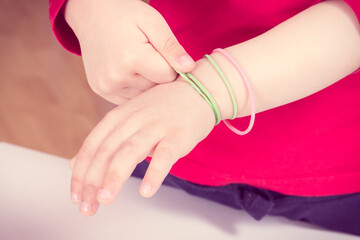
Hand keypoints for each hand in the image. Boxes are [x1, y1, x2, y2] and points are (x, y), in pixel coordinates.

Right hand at [65, 0, 194, 103]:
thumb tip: (189, 68)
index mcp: (131, 58)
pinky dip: (134, 87)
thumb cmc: (126, 15)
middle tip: (148, 54)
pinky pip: (130, 98)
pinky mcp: (101, 90)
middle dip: (158, 74)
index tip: (162, 52)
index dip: (170, 64)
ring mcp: (106, 86)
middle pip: (156, 88)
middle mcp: (116, 77)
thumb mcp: (153, 23)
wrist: (92, 14)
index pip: (168, 76)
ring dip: (146, 82)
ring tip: (137, 61)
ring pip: (144, 95)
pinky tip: (128, 70)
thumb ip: (171, 47)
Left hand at [69, 79, 214, 215]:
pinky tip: (146, 191)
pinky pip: (165, 155)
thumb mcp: (128, 119)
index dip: (80, 173)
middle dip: (92, 181)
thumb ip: (105, 141)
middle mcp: (134, 119)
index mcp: (119, 116)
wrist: (198, 91)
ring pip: (130, 151)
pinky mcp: (178, 135)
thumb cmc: (162, 109)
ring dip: (115, 176)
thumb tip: (74, 164)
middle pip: (107, 151)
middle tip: (86, 207)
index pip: (92, 146)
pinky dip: (154, 173)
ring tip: (105, 199)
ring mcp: (156, 125)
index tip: (75, 197)